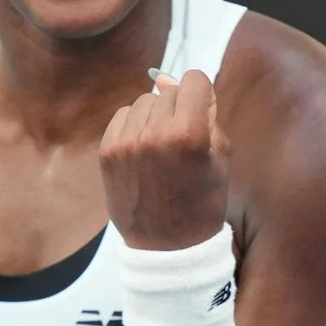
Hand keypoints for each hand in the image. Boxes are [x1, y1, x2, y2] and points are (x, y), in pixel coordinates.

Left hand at [100, 68, 230, 250]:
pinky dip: (134, 127)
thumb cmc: (202, 202)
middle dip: (179, 108)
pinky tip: (143, 151)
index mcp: (190, 134)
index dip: (202, 94)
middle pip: (169, 91)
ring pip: (144, 101)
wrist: (167, 247)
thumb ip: (203, 113)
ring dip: (155, 116)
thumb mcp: (219, 157)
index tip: (202, 112)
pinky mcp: (106, 151)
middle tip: (182, 141)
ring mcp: (126, 142)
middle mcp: (154, 133)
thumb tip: (165, 77)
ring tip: (161, 148)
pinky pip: (123, 116)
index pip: (195, 80)